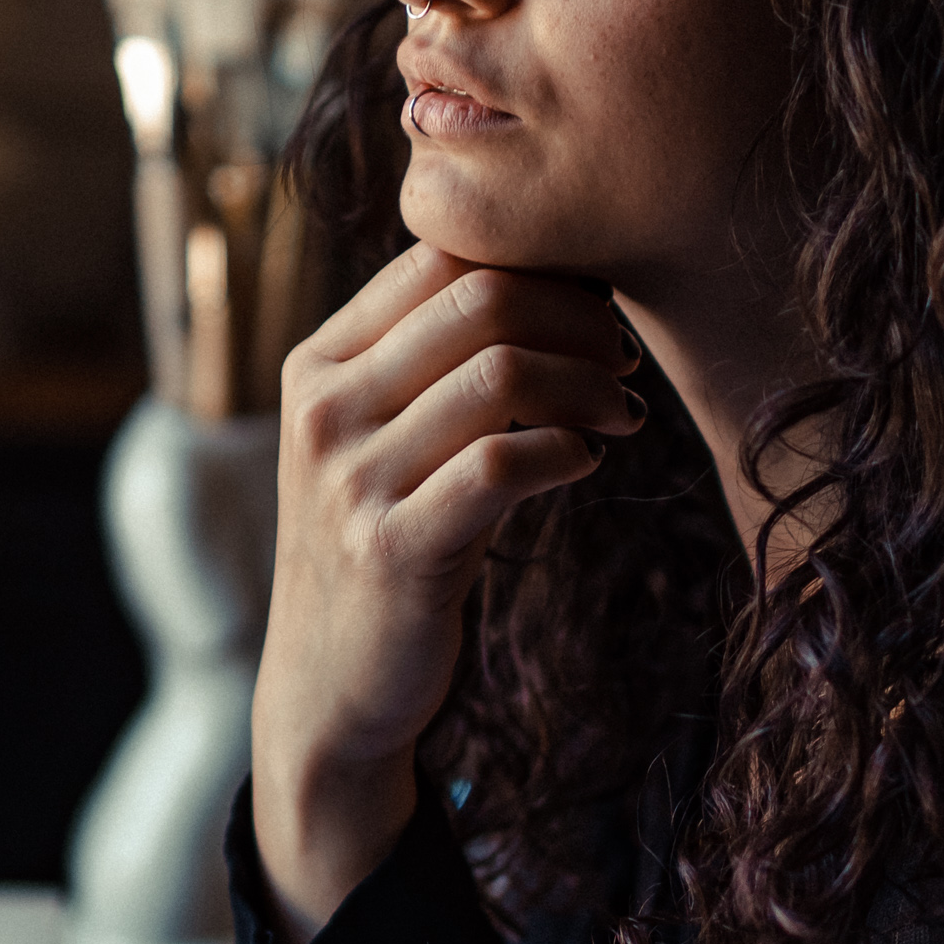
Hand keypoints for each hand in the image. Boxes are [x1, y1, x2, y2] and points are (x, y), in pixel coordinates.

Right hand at [251, 241, 641, 943]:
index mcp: (319, 365)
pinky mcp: (393, 549)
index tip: (592, 306)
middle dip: (579, 317)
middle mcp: (325, 411)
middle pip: (479, 299)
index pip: (439, 256)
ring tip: (620, 412)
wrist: (331, 687)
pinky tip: (586, 462)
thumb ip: (432, 364)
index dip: (537, 264)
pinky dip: (565, 451)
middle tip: (624, 360)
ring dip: (589, 385)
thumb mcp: (381, 441)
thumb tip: (559, 278)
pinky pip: (503, 464)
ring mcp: (351, 481)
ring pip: (501, 374)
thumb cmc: (383, 546)